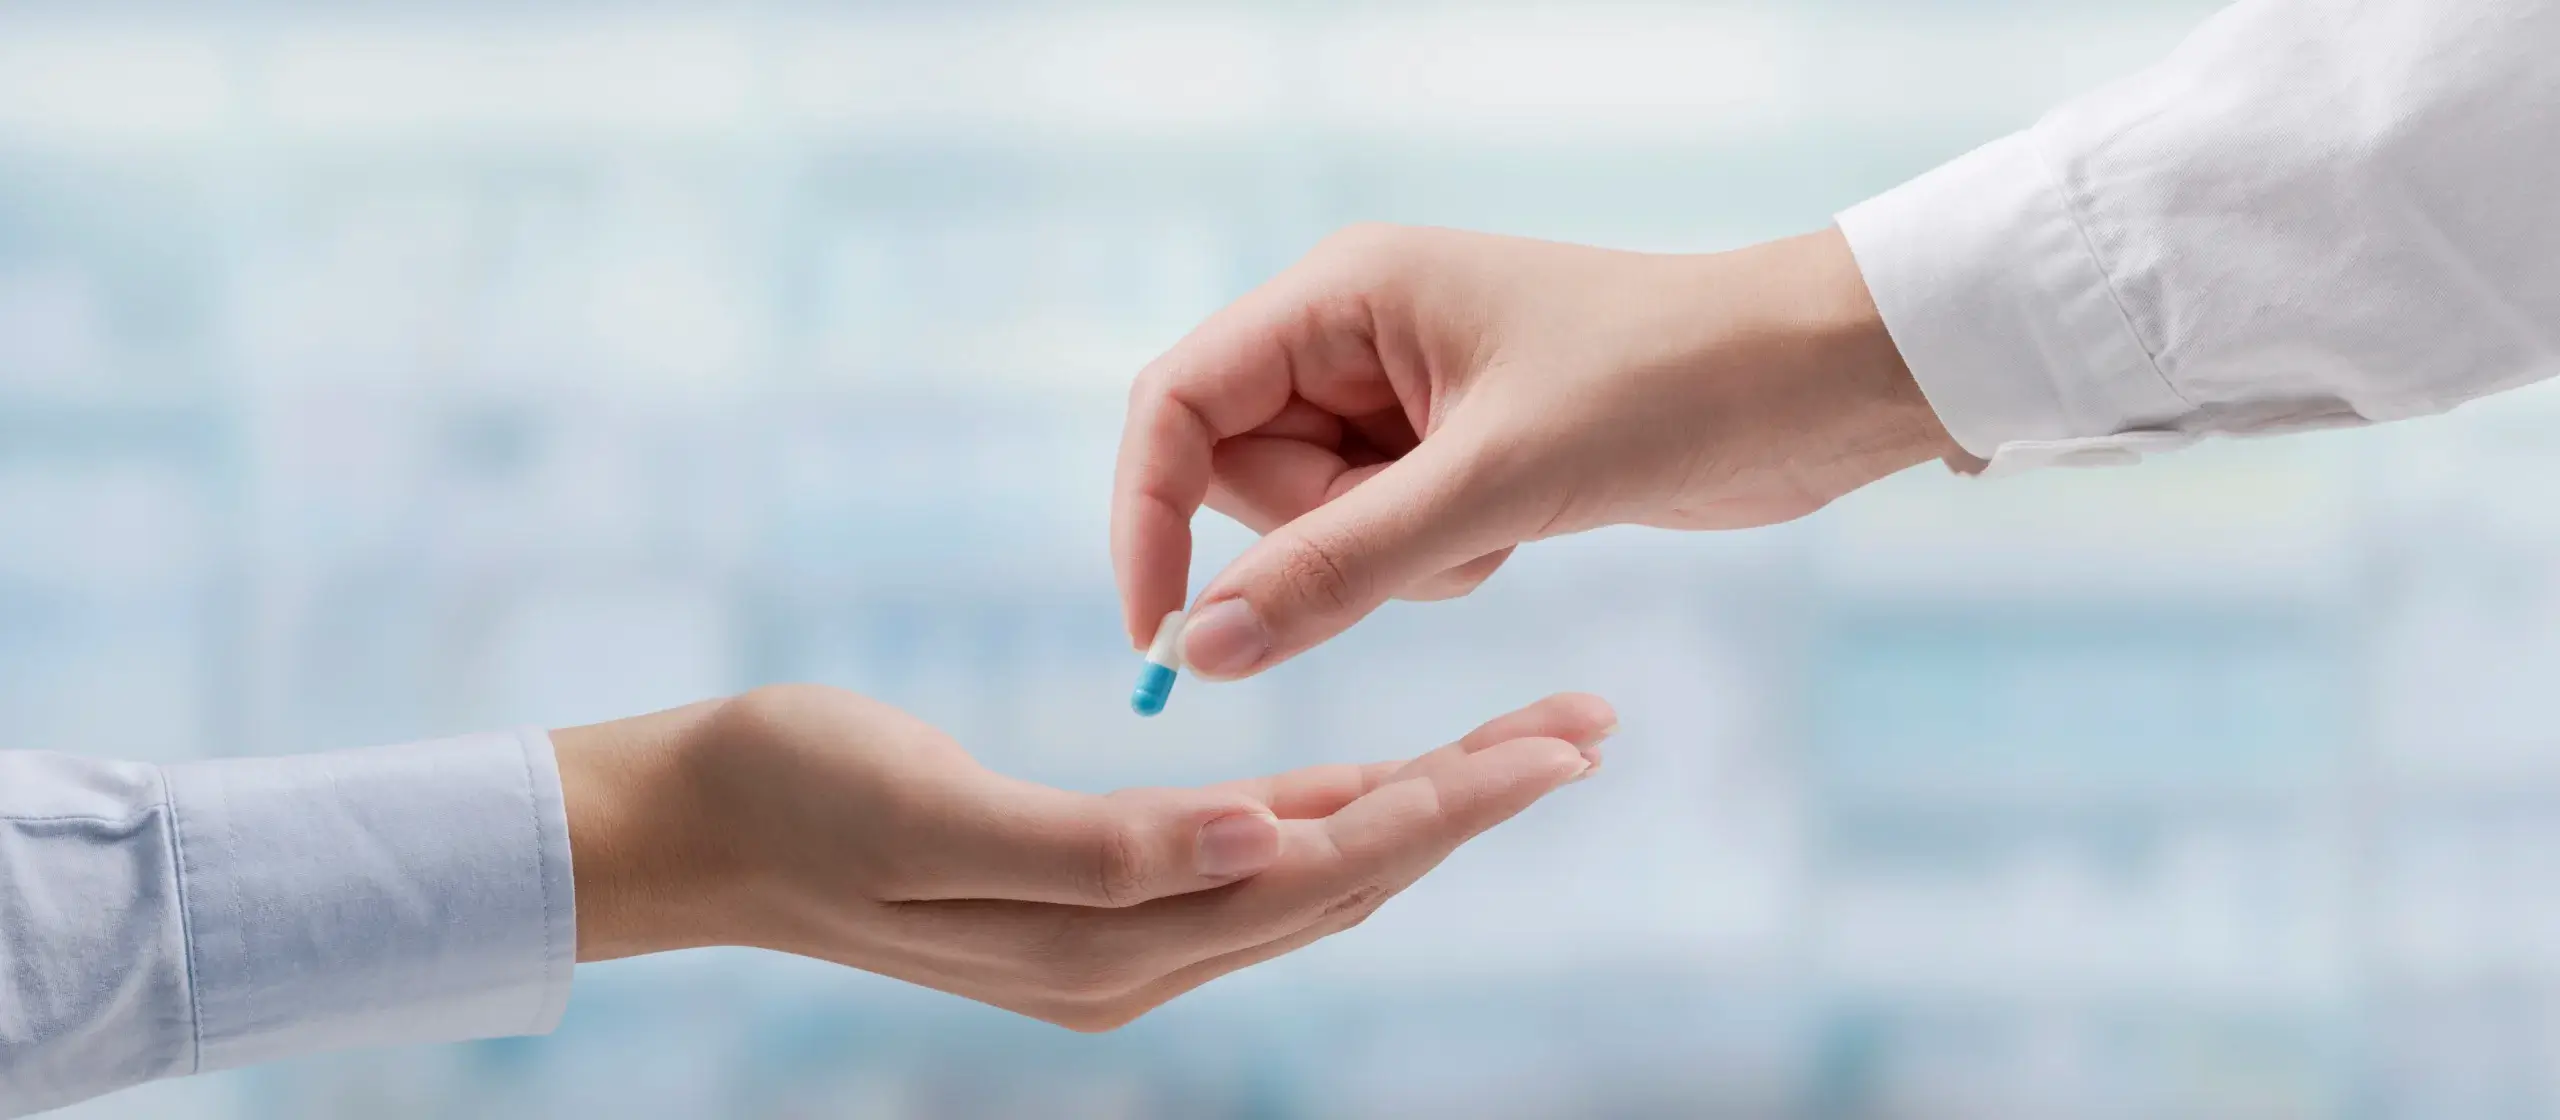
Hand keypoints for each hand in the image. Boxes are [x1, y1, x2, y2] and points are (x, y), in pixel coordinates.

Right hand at [555, 685, 1611, 1030]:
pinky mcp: (1097, 890)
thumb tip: (1264, 842)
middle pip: (1352, 874)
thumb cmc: (798, 796)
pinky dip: (1334, 813)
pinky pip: (1250, 858)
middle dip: (1476, 800)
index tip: (1559, 746)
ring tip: (1526, 742)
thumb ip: (1102, 849)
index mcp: (1116, 937)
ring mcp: (1122, 931)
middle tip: (1590, 728)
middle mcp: (1141, 952)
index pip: (1327, 867)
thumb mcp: (935, 816)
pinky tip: (1382, 777)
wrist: (693, 827)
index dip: (1452, 803)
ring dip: (1426, 805)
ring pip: (1317, 868)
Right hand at [1113, 225, 1962, 678]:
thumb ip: (1338, 567)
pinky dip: (1436, 562)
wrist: (1814, 384)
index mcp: (1341, 293)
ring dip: (1388, 560)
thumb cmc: (1668, 388)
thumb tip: (1203, 647)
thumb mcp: (1493, 485)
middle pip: (1240, 472)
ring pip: (1311, 518)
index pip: (1177, 403)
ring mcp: (1400, 395)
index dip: (1149, 517)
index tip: (1165, 634)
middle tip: (1431, 537)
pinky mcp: (1449, 451)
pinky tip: (1523, 526)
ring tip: (1500, 523)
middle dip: (1315, 538)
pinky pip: (1380, 538)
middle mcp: (1353, 334)